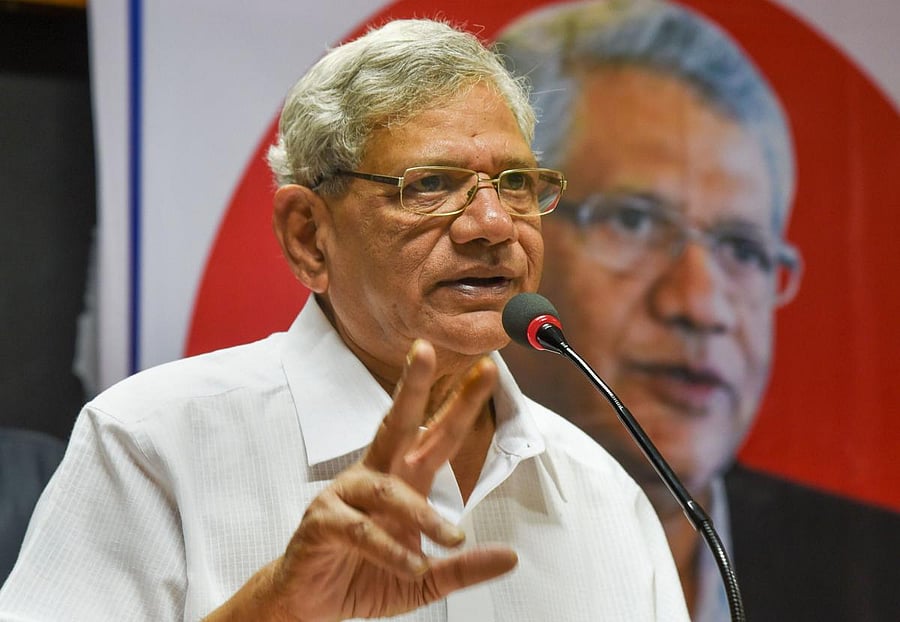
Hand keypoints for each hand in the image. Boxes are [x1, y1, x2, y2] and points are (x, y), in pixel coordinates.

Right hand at [207, 340, 517, 621]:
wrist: (311, 605)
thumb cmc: (365, 576)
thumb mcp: (425, 577)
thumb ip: (463, 567)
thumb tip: (510, 557)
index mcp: (401, 480)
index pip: (434, 435)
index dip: (459, 404)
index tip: (486, 371)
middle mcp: (373, 477)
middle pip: (394, 423)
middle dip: (412, 387)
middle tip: (426, 351)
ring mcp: (344, 496)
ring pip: (387, 490)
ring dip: (422, 513)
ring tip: (451, 538)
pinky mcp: (323, 523)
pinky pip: (363, 531)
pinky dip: (390, 549)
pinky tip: (412, 564)